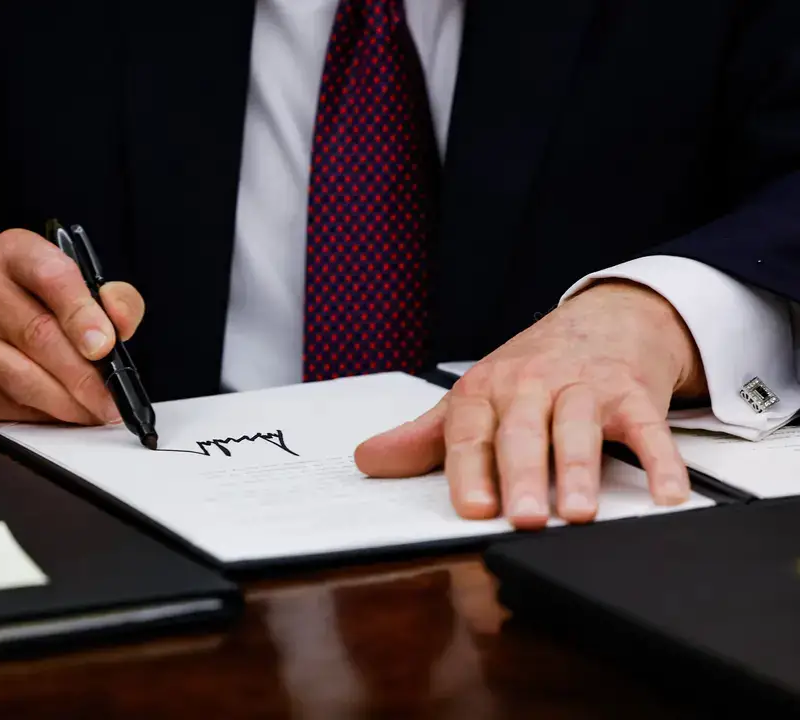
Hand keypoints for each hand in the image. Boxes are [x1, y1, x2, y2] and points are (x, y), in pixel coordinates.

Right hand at [0, 228, 144, 424]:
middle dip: (83, 375)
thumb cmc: (42, 302)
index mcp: (15, 253)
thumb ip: (113, 299)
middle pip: (37, 334)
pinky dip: (41, 416)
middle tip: (111, 398)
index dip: (81, 314)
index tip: (104, 346)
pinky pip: (4, 404)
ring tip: (95, 411)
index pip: (51, 277)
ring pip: (20, 378)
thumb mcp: (81, 285)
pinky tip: (63, 415)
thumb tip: (120, 323)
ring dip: (66, 403)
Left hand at [354, 281, 708, 529]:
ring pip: (579, 426)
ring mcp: (583, 387)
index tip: (472, 507)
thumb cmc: (530, 369)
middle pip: (523, 430)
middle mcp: (531, 385)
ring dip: (579, 468)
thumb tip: (367, 460)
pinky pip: (648, 428)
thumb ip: (424, 437)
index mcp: (485, 390)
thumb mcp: (474, 397)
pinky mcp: (632, 394)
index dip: (469, 470)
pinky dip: (661, 461)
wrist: (603, 318)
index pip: (470, 432)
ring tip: (580, 513)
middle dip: (523, 474)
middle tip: (524, 517)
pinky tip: (666, 495)